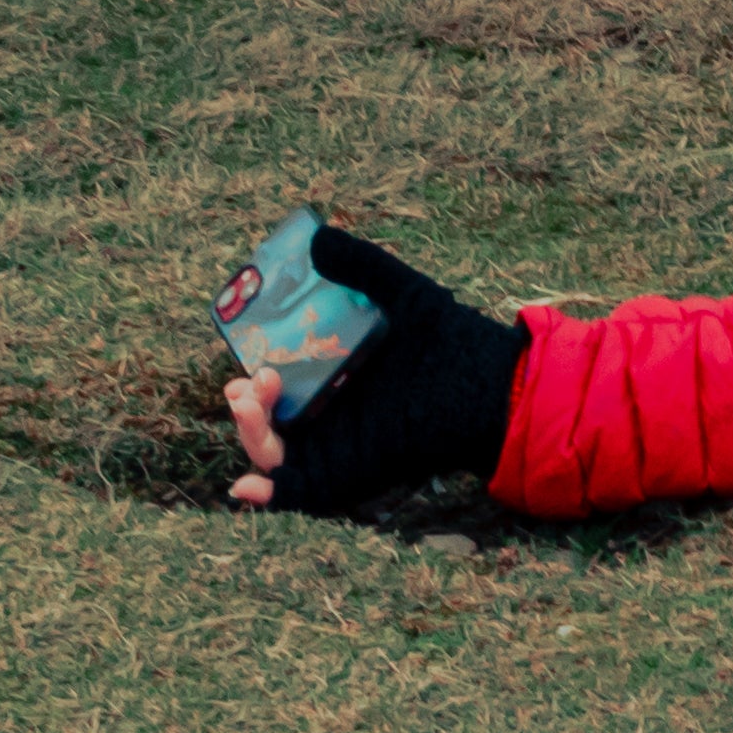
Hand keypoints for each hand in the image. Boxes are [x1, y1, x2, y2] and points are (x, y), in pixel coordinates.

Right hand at [217, 216, 529, 515]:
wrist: (487, 383)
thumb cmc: (446, 338)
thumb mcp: (399, 292)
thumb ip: (361, 265)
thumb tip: (319, 238)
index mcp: (330, 374)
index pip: (274, 380)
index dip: (251, 373)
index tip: (245, 355)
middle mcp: (327, 413)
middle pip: (266, 418)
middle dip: (246, 405)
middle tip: (250, 379)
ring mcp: (334, 446)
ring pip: (273, 452)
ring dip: (251, 432)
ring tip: (250, 399)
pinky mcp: (348, 473)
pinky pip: (300, 493)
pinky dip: (269, 495)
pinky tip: (246, 487)